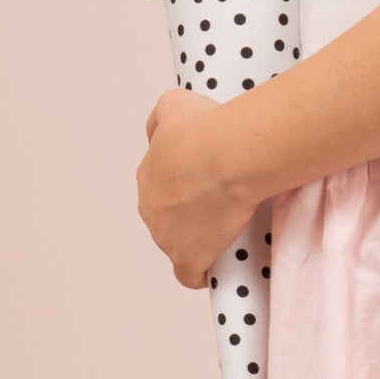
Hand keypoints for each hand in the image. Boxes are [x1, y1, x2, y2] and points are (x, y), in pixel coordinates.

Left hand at [138, 89, 256, 287]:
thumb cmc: (207, 128)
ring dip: (201, 235)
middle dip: (192, 208)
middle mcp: (150, 209)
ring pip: (181, 241)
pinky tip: (218, 261)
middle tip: (224, 194)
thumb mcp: (174, 104)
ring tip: (230, 223)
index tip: (209, 175)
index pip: (163, 184)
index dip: (186, 181)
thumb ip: (161, 117)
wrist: (227, 155)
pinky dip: (203, 269)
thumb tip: (159, 130)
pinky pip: (191, 274)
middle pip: (170, 215)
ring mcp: (167, 238)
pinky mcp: (189, 258)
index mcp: (148, 176)